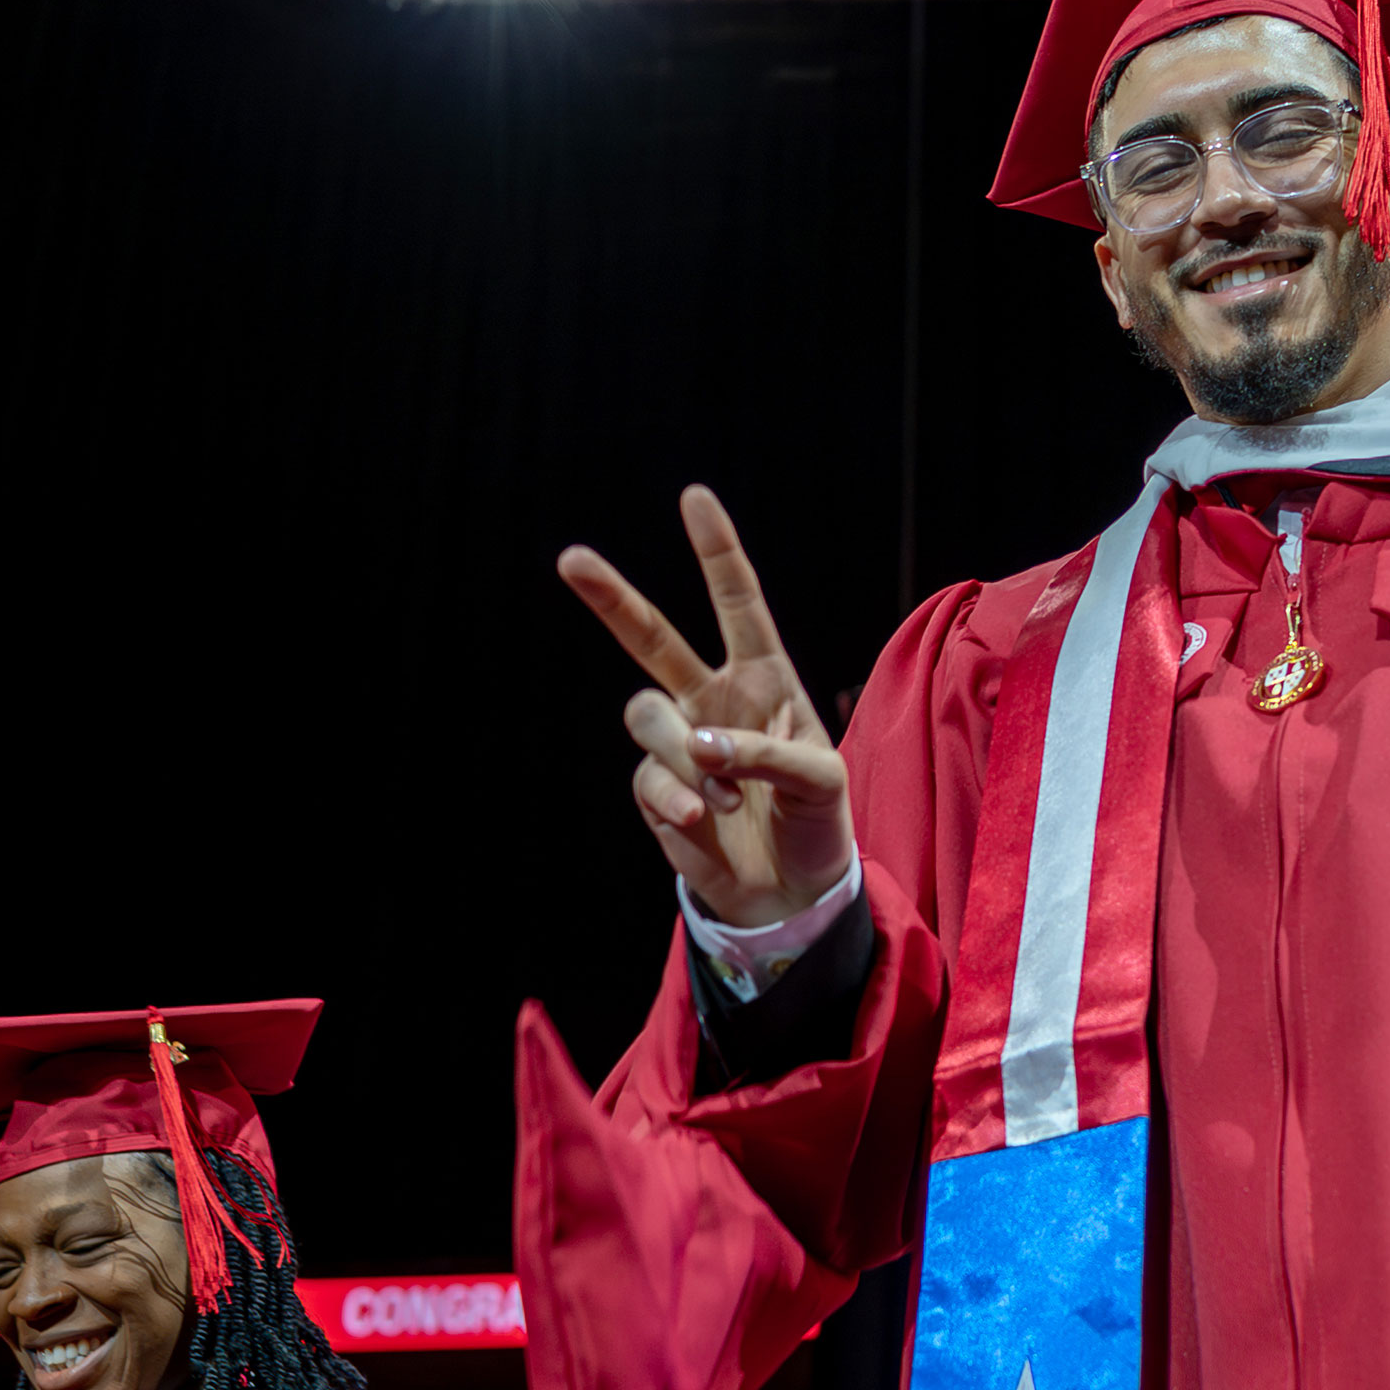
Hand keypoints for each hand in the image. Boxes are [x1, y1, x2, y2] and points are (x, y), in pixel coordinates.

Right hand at [558, 486, 853, 927]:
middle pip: (653, 637)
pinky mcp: (656, 787)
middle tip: (570, 560)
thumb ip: (765, 753)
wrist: (790, 890)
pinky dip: (676, 798)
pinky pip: (649, 775)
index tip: (694, 498)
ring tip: (723, 798)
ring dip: (685, 754)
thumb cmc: (817, 820)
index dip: (716, 551)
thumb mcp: (819, 780)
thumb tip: (702, 746)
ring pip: (645, 715)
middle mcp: (712, 699)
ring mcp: (679, 742)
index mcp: (763, 678)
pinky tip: (702, 820)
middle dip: (611, 598)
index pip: (737, 603)